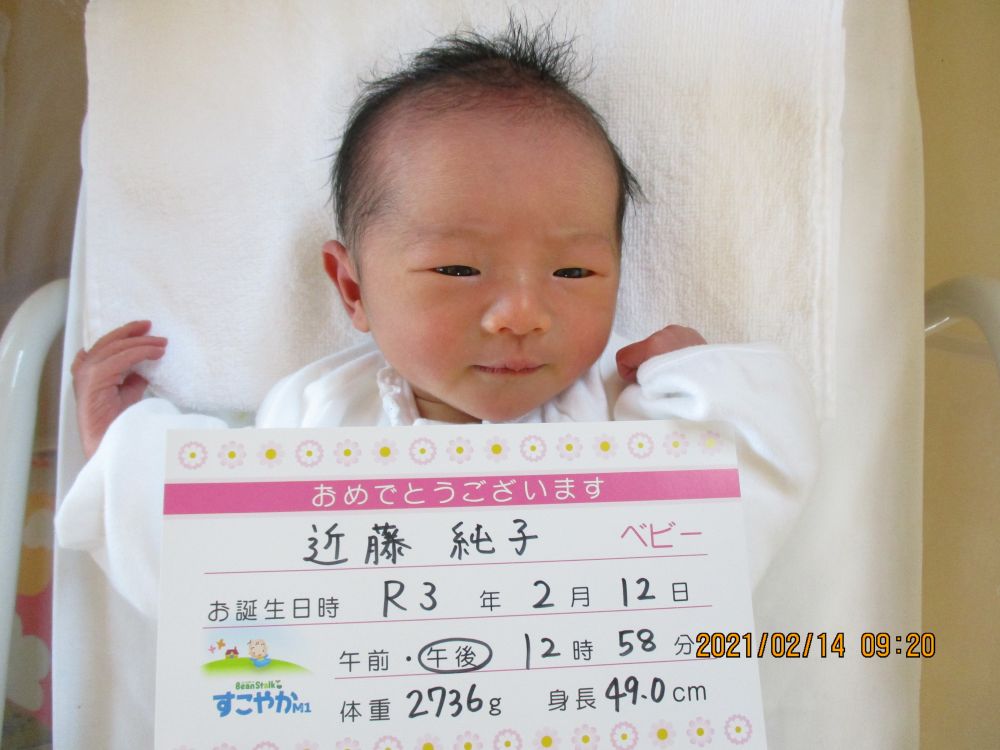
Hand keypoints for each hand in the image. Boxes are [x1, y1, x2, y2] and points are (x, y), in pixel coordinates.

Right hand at [71, 320, 166, 458]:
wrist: (111, 444)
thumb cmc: (118, 423)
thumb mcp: (127, 394)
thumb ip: (132, 378)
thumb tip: (145, 366)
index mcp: (89, 372)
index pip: (106, 346)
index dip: (125, 334)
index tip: (145, 328)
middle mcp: (84, 370)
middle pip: (110, 342)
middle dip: (132, 332)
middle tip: (152, 327)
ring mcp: (86, 374)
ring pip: (116, 347)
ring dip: (141, 342)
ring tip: (161, 343)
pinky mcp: (94, 379)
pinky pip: (122, 358)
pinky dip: (141, 352)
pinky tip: (156, 353)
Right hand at [616, 325, 706, 382]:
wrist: (719, 381)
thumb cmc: (688, 388)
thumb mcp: (653, 391)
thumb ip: (638, 381)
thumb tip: (635, 381)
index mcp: (653, 346)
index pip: (623, 356)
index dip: (629, 373)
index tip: (642, 383)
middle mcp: (665, 333)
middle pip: (641, 350)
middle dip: (647, 365)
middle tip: (661, 381)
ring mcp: (679, 330)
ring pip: (658, 345)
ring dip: (662, 358)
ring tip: (676, 372)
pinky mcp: (690, 332)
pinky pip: (673, 341)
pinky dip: (675, 352)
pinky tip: (684, 364)